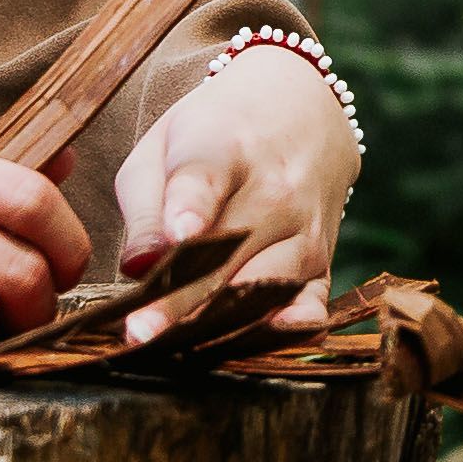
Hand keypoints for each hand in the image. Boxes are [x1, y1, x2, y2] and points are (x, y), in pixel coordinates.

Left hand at [109, 47, 355, 340]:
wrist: (301, 110)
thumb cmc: (216, 135)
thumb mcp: (165, 148)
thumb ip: (146, 207)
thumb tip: (138, 267)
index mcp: (225, 146)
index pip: (206, 178)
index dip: (192, 207)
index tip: (178, 235)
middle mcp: (276, 189)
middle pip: (229, 251)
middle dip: (185, 298)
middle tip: (140, 333)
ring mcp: (307, 228)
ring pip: (267, 284)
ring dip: (222, 323)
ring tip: (176, 351)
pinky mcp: (325, 260)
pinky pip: (312, 302)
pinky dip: (289, 328)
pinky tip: (261, 344)